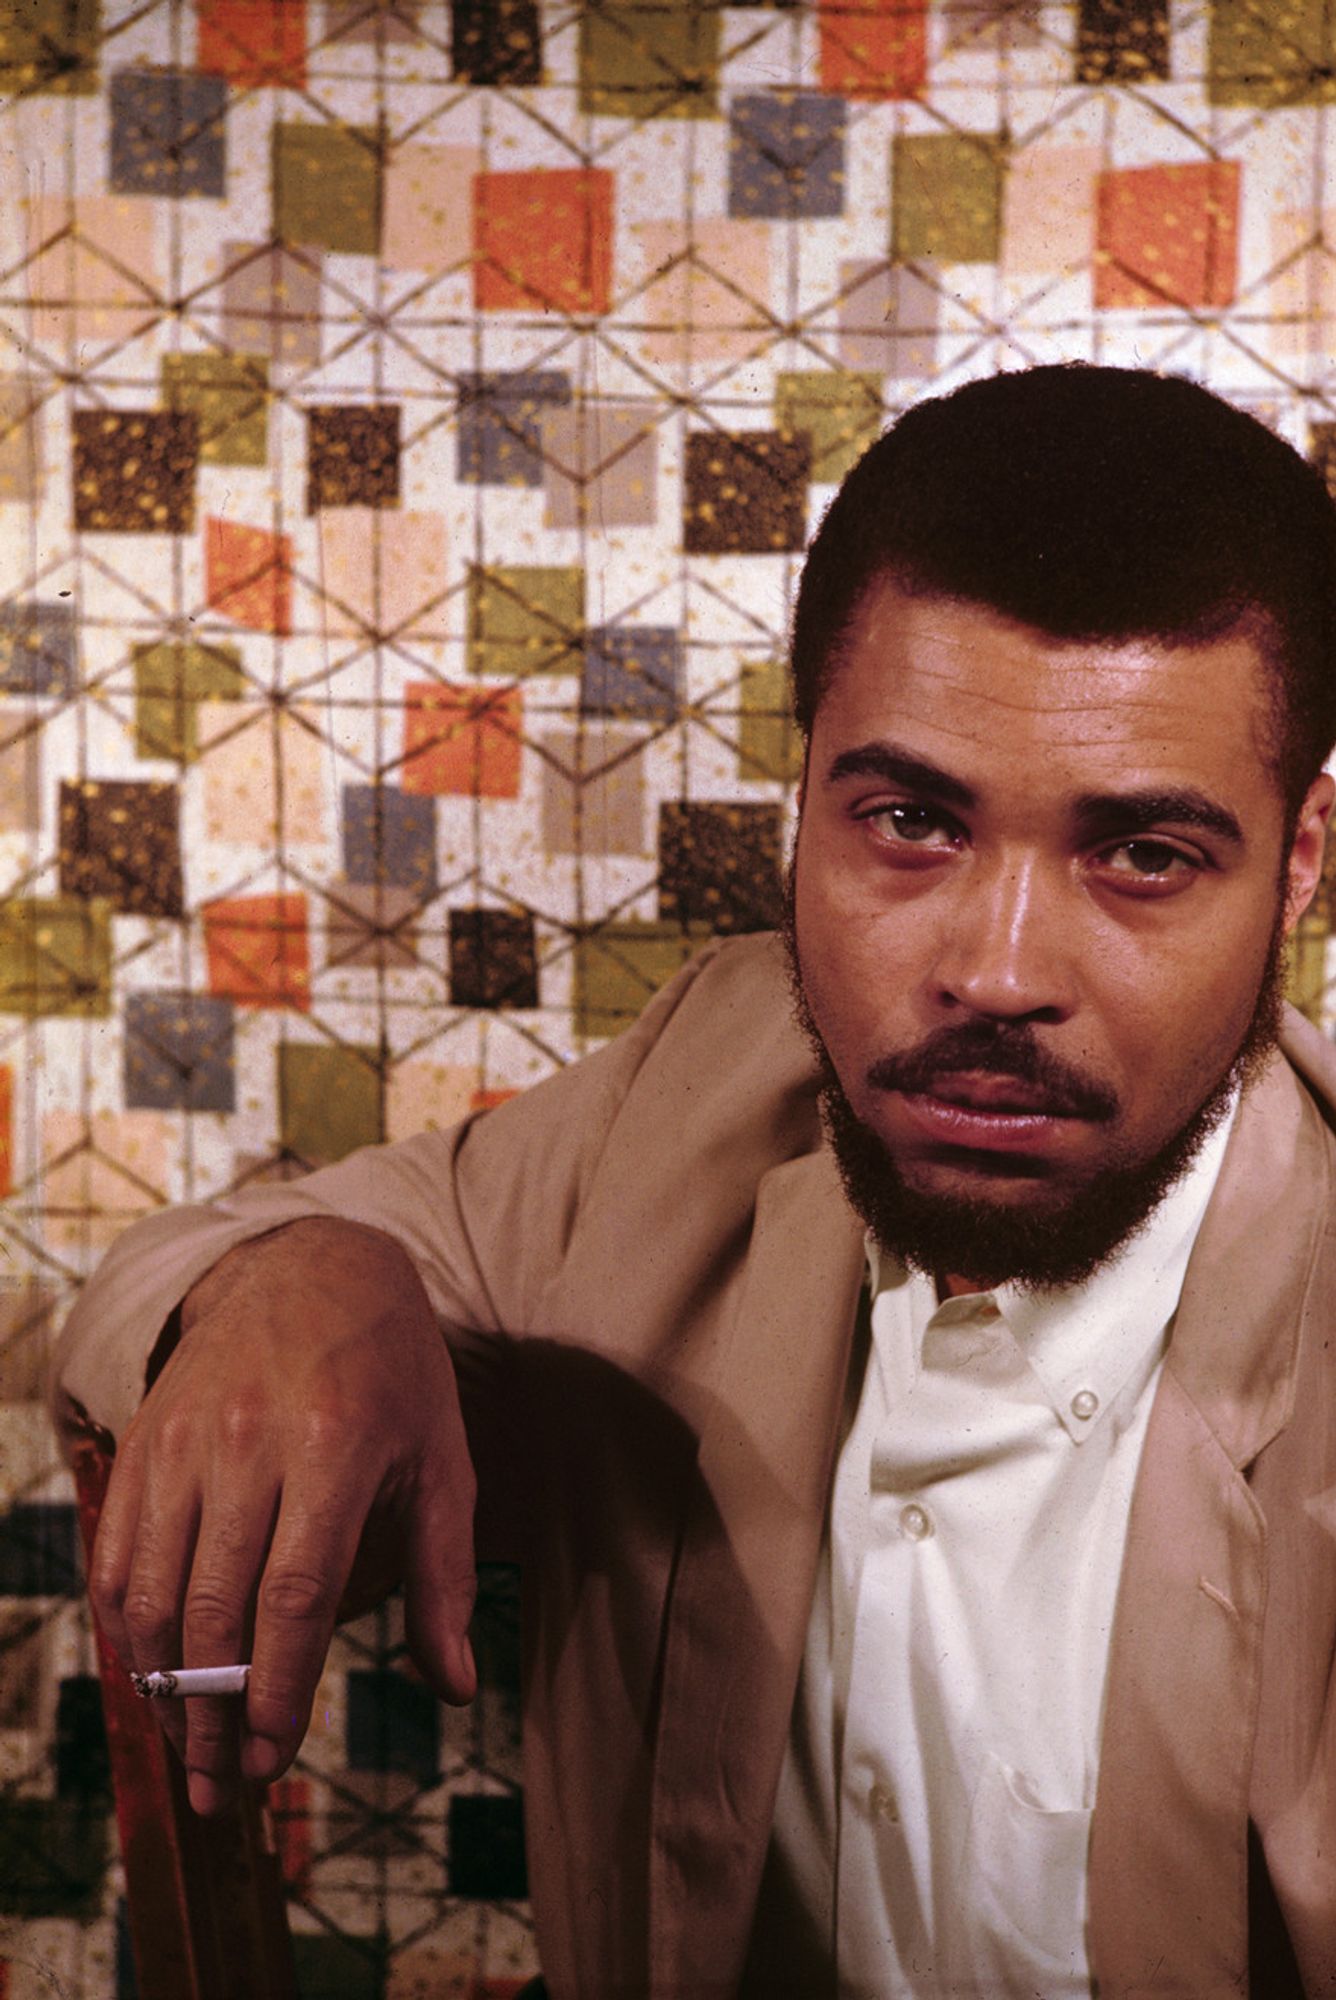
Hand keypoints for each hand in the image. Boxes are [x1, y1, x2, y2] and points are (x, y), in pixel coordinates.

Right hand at [89, 1217, 477, 1814]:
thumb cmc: (393, 1374)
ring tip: (189, 1752)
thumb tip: (456, 1688)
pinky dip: (127, 1627)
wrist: (311, 1267)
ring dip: (165, 1689)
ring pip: (156, 1590)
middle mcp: (248, 1441)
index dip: (276, 1691)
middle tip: (224, 1788)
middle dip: (215, 1715)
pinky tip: (151, 1677)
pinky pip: (119, 1553)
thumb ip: (445, 1577)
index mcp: (334, 1446)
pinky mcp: (144, 1439)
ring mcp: (184, 1439)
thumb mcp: (440, 1460)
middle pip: (216, 1608)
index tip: (273, 1762)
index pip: (294, 1596)